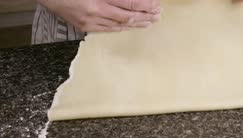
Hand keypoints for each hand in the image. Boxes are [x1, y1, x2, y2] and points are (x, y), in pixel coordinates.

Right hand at [38, 0, 160, 32]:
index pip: (129, 2)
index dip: (144, 4)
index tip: (155, 5)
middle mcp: (95, 12)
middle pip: (127, 15)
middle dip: (144, 15)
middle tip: (158, 15)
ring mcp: (90, 21)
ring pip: (119, 24)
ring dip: (136, 23)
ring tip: (149, 22)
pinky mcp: (84, 26)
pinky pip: (107, 29)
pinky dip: (121, 27)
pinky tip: (130, 27)